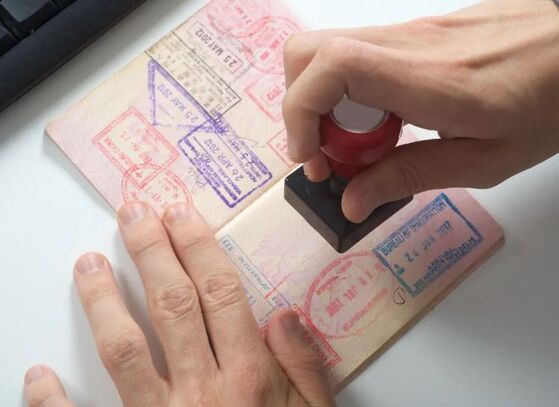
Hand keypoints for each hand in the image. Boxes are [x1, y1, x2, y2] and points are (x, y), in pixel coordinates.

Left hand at [24, 202, 334, 406]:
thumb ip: (306, 368)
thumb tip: (283, 314)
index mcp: (250, 378)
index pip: (221, 294)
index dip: (199, 247)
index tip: (180, 213)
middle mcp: (203, 391)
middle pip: (173, 305)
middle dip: (153, 252)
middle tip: (135, 212)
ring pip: (125, 349)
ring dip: (104, 301)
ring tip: (90, 262)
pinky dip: (54, 404)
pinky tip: (36, 377)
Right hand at [282, 0, 558, 221]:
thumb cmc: (546, 108)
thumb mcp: (483, 161)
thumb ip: (410, 176)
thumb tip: (353, 200)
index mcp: (428, 80)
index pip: (331, 68)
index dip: (300, 112)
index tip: (310, 156)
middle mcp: (407, 45)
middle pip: (308, 52)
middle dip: (302, 111)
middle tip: (331, 155)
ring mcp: (407, 32)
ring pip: (326, 52)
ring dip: (324, 103)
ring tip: (360, 144)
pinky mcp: (411, 32)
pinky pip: (356, 55)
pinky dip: (348, 92)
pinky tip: (383, 122)